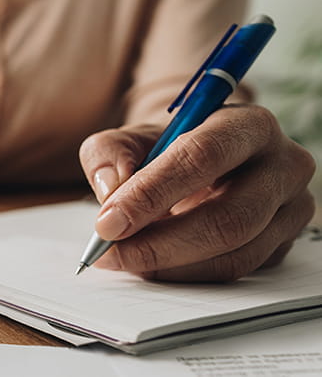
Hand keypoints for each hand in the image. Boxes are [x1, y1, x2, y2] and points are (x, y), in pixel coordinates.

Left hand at [79, 104, 315, 281]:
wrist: (200, 160)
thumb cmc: (166, 147)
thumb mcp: (128, 138)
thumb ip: (108, 154)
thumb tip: (112, 188)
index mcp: (248, 124)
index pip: (203, 157)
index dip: (152, 193)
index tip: (109, 222)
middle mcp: (283, 165)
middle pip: (228, 217)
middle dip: (160, 242)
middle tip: (112, 252)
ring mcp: (291, 208)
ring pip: (234, 253)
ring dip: (171, 265)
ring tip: (124, 259)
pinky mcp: (284, 243)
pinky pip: (236, 270)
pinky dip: (186, 274)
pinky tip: (152, 266)